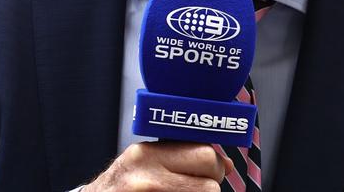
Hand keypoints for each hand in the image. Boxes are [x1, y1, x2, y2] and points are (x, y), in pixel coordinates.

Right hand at [83, 141, 232, 190]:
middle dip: (211, 188)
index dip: (215, 167)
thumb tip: (224, 164)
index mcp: (146, 155)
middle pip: (209, 185)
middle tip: (199, 188)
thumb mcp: (142, 164)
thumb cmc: (119, 187)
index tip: (214, 173)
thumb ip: (179, 157)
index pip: (204, 154)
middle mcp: (146, 178)